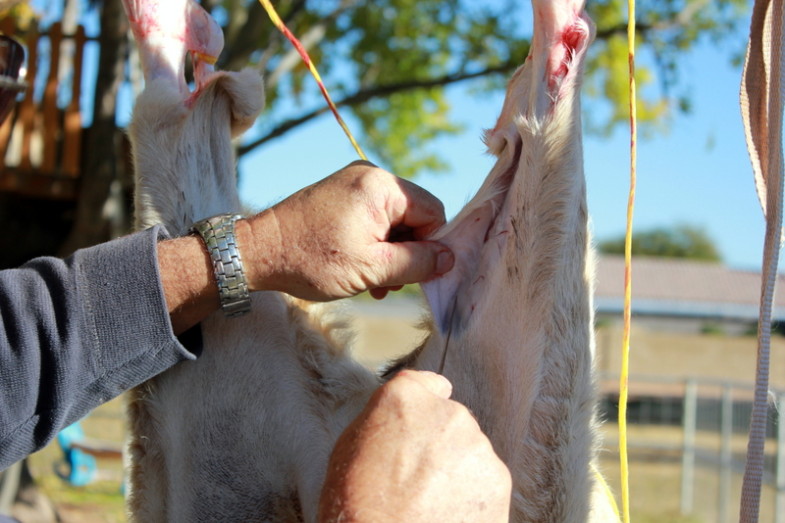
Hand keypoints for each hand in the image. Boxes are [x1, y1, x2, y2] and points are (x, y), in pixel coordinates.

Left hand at [242, 161, 453, 300]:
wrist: (257, 252)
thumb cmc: (311, 260)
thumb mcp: (372, 269)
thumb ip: (418, 263)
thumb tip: (450, 259)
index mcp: (381, 186)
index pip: (433, 211)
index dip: (432, 245)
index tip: (417, 274)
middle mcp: (370, 175)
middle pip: (414, 214)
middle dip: (408, 251)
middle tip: (390, 284)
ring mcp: (352, 183)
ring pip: (393, 219)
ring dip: (390, 252)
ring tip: (375, 283)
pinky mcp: (339, 194)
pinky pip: (372, 217)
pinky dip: (373, 243)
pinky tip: (362, 268)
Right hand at [318, 370, 511, 521]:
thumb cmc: (356, 503)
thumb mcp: (350, 445)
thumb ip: (385, 418)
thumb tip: (401, 417)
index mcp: (406, 397)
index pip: (430, 385)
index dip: (425, 411)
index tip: (420, 428)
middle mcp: (448, 411)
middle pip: (451, 422)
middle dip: (439, 444)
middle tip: (415, 480)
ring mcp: (477, 444)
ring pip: (470, 452)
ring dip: (457, 471)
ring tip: (429, 503)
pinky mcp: (498, 479)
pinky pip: (485, 481)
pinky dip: (472, 496)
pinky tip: (446, 513)